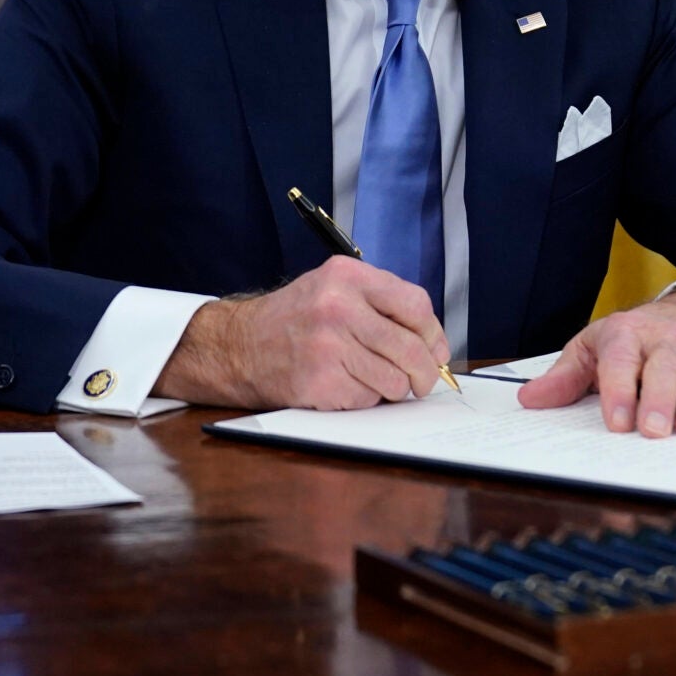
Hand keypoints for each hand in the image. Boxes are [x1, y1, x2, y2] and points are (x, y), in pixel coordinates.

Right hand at [155, 255, 450, 409]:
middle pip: (411, 348)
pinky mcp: (321, 380)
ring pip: (395, 379)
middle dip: (425, 373)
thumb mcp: (333, 289)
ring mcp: (329, 345)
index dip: (434, 334)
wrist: (239, 346)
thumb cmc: (295, 320)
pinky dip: (365, 399)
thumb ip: (380, 304)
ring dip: (393, 388)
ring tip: (372, 379)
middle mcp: (338, 306)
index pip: (416, 304)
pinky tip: (344, 386)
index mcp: (347, 276)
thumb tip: (434, 343)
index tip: (437, 350)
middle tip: (423, 382)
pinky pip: (369, 399)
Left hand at [516, 287, 675, 436]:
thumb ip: (564, 377)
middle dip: (658, 399)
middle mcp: (664, 340)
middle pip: (662, 368)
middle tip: (652, 431)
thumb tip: (529, 400)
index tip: (617, 422)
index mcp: (625, 335)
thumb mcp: (593, 348)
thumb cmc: (633, 339)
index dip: (618, 391)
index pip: (621, 361)